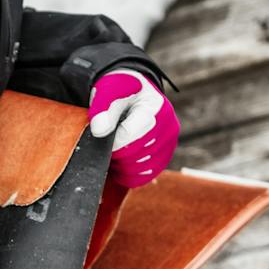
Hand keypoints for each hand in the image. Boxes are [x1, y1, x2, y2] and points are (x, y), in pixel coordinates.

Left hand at [88, 69, 179, 187]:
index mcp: (157, 108)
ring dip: (120, 165)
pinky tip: (119, 162)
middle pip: (134, 155)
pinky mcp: (164, 158)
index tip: (102, 135)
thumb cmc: (121, 91)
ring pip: (138, 169)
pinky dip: (128, 174)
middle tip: (106, 143)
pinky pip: (144, 177)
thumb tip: (99, 130)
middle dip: (115, 153)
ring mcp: (169, 144)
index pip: (129, 135)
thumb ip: (102, 109)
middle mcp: (169, 127)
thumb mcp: (109, 92)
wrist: (134, 95)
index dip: (111, 141)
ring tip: (112, 150)